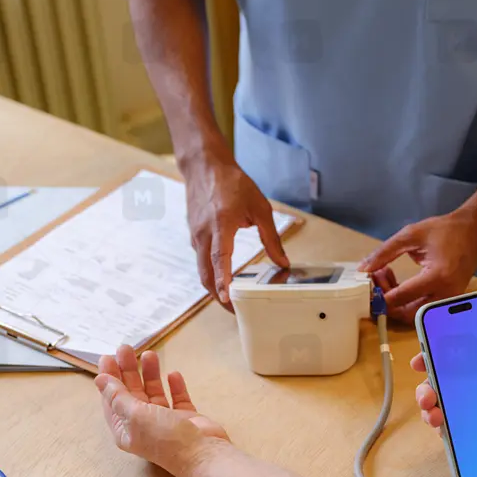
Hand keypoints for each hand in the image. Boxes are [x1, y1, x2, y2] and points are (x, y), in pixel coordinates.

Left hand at [95, 346, 230, 476]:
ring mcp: (165, 421)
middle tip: (126, 348)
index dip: (109, 378)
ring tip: (150, 354)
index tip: (108, 357)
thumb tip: (100, 380)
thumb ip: (118, 396)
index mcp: (126, 429)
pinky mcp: (185, 417)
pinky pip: (177, 398)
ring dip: (150, 374)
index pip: (112, 399)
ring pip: (154, 392)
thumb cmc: (166, 437)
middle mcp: (143, 425)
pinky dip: (174, 386)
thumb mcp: (135, 415)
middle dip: (128, 370)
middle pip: (132, 392)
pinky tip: (173, 374)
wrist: (203, 453)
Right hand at [183, 155, 288, 309]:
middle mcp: (204, 234)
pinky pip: (201, 260)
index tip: (227, 299)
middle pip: (206, 274)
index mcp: (221, 225)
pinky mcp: (194, 235)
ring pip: (201, 270)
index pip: (220, 259)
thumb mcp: (260, 208)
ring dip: (213, 287)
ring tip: (230, 300)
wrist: (204, 165)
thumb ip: (271, 238)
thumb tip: (282, 262)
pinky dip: (210, 273)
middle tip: (234, 311)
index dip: (223, 281)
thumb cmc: (232, 182)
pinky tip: (223, 277)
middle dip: (218, 296)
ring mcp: (196, 236)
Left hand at [358, 208, 476, 322]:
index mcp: (437, 277)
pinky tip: (398, 282)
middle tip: (376, 280)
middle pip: (407, 314)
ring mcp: (448, 300)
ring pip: (414, 314)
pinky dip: (407, 300)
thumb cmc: (446, 230)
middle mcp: (445, 294)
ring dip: (396, 301)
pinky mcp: (448, 301)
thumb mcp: (411, 235)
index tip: (368, 283)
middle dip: (387, 301)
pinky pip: (423, 309)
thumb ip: (385, 252)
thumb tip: (364, 268)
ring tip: (386, 276)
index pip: (401, 296)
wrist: (476, 231)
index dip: (380, 294)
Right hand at [411, 290, 476, 454]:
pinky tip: (440, 426)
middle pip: (440, 378)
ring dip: (429, 406)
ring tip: (433, 413)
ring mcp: (474, 404)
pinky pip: (452, 425)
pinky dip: (441, 426)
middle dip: (425, 383)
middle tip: (427, 390)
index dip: (432, 351)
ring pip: (441, 402)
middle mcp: (475, 381)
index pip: (452, 351)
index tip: (421, 356)